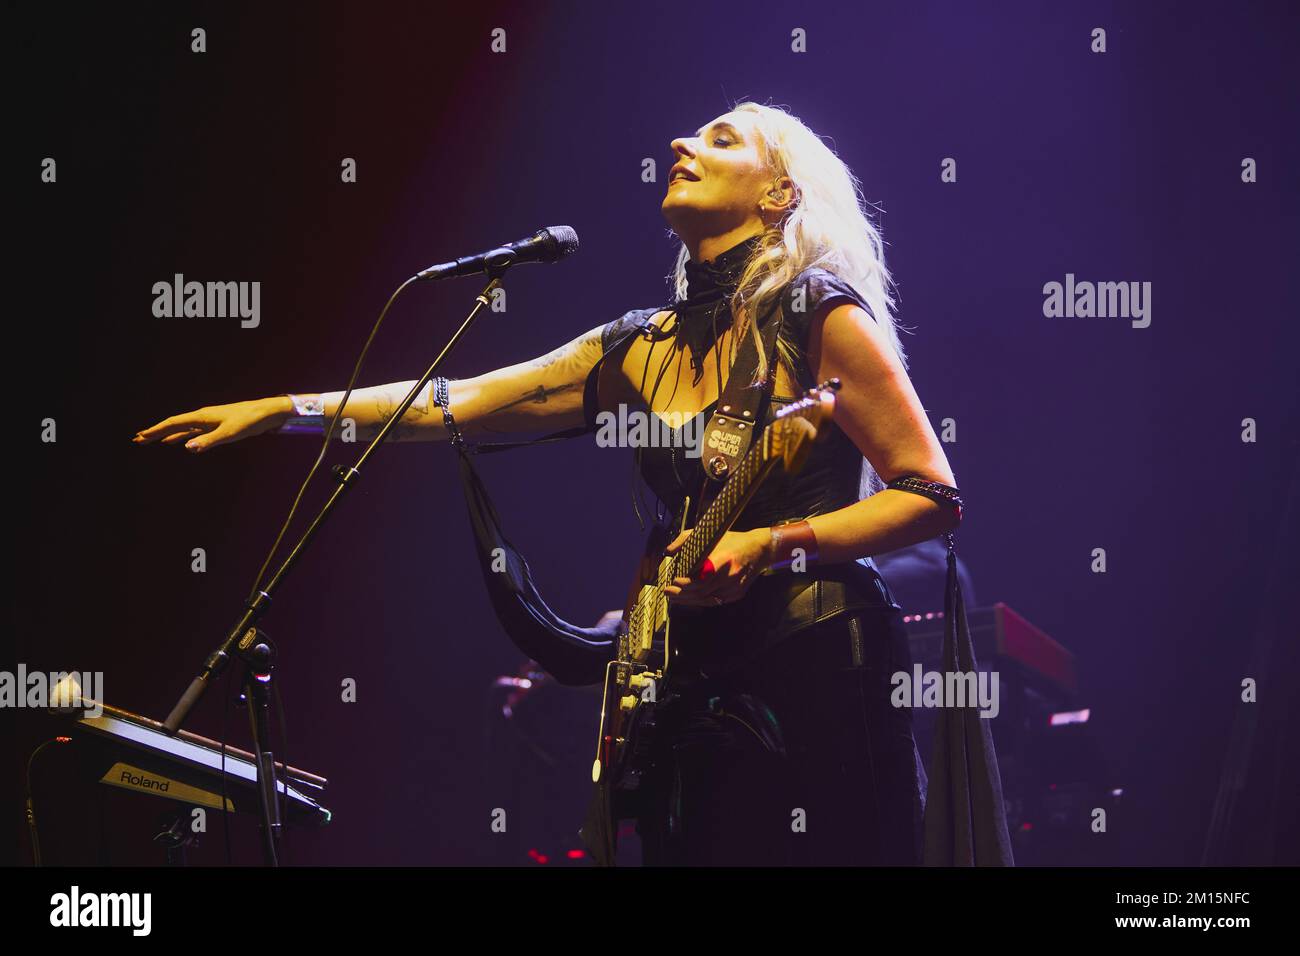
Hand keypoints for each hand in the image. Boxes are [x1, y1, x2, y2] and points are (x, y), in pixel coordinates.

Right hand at [132, 396, 293, 452]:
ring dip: (166, 434)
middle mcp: (202, 417)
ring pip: (182, 428)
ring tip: (152, 440)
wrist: (265, 413)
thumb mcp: (229, 433)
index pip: (173, 423)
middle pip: (174, 425)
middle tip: (138, 439)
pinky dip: (181, 436)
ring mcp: (208, 421)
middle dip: (155, 432)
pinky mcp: (215, 426)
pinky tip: (177, 441)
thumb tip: (187, 447)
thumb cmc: (248, 421)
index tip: (141, 436)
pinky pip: (192, 432)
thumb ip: (208, 441)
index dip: (156, 431)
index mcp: (202, 417)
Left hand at [662, 528, 771, 606]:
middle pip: (702, 592)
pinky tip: (691, 598)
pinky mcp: (737, 594)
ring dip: (689, 600)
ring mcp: (734, 587)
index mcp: (723, 560)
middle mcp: (729, 576)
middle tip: (668, 592)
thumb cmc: (734, 541)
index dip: (687, 584)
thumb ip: (686, 540)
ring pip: (708, 599)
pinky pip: (716, 601)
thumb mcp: (710, 535)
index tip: (674, 581)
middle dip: (682, 594)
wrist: (759, 550)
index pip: (702, 578)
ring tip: (675, 598)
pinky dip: (702, 601)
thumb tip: (668, 550)